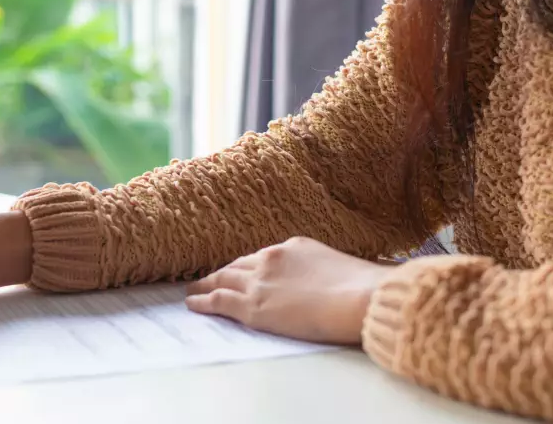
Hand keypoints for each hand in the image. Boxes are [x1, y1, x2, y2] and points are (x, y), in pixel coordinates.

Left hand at [185, 237, 392, 344]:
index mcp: (293, 246)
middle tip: (208, 278)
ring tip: (194, 289)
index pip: (263, 258)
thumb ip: (319, 272)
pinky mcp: (253, 306)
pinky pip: (218, 300)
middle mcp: (271, 258)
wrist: (359, 298)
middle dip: (223, 272)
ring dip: (206, 284)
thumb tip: (325, 284)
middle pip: (238, 265)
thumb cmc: (360, 287)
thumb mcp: (337, 267)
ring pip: (223, 279)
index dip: (248, 266)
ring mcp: (260, 281)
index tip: (241, 272)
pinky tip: (192, 303)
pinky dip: (201, 300)